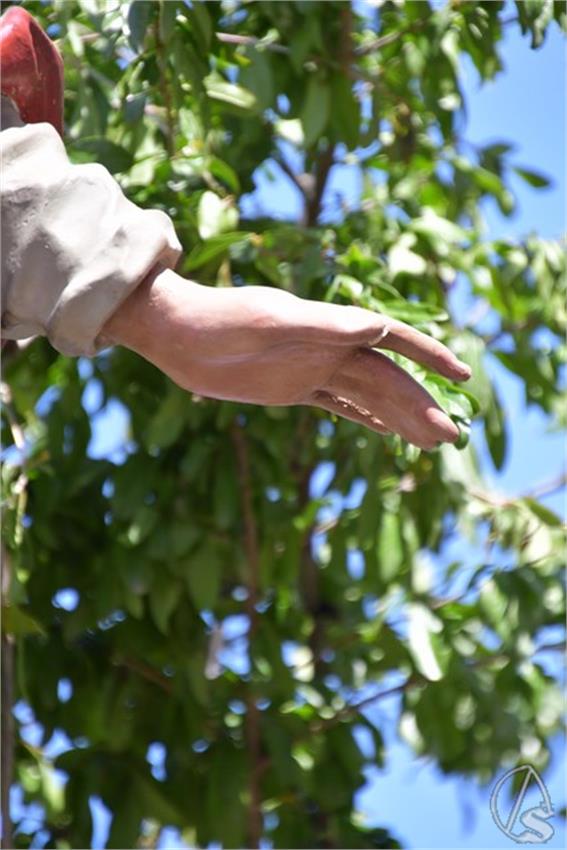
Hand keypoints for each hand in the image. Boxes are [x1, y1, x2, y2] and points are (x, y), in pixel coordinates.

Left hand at [103, 267, 470, 449]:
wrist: (179, 334)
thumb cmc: (221, 320)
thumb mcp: (272, 320)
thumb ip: (325, 326)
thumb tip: (378, 328)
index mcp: (333, 328)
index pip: (394, 342)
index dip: (429, 357)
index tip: (461, 375)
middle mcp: (330, 348)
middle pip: (387, 380)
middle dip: (420, 406)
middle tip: (452, 437)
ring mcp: (313, 370)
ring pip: (369, 398)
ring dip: (401, 418)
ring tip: (433, 443)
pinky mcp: (294, 389)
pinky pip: (340, 406)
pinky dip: (366, 418)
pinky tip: (386, 431)